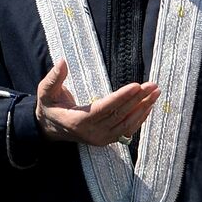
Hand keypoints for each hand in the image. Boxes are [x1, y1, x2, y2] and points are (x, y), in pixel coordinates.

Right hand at [35, 58, 158, 145]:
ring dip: (143, 107)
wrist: (51, 128)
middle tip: (152, 85)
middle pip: (119, 115)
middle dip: (138, 99)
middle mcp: (91, 133)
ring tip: (155, 92)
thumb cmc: (50, 106)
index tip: (136, 86)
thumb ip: (54, 78)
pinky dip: (140, 118)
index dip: (121, 98)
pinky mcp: (107, 139)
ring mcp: (101, 138)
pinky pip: (127, 130)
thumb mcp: (46, 92)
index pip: (103, 109)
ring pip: (127, 123)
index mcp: (77, 121)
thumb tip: (62, 62)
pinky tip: (149, 105)